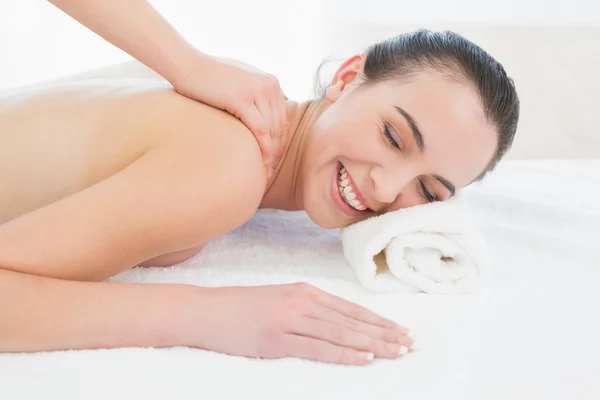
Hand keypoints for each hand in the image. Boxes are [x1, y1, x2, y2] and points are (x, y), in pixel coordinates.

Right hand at [171, 51, 287, 178]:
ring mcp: (258, 90)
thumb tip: (262, 121)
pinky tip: (257, 164)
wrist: (187, 65)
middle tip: (269, 174)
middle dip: (276, 154)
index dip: (280, 144)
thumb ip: (255, 98)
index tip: (272, 163)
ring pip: (272, 131)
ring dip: (270, 156)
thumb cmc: (208, 79)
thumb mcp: (240, 84)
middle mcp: (269, 85)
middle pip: (280, 127)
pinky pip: (259, 130)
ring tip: (264, 174)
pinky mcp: (243, 98)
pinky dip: (261, 149)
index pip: (282, 120)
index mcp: (272, 83)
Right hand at [187, 283, 412, 365]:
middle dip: (384, 333)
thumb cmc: (242, 307)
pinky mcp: (277, 339)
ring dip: (373, 344)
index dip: (378, 321)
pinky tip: (364, 359)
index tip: (401, 331)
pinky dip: (344, 354)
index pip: (351, 309)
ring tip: (398, 352)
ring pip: (342, 333)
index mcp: (305, 291)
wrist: (207, 310)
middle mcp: (303, 301)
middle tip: (410, 344)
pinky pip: (318, 348)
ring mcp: (291, 319)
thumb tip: (338, 323)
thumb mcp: (280, 299)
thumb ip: (308, 308)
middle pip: (352, 321)